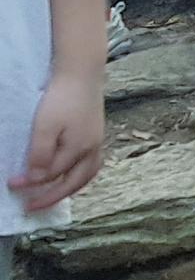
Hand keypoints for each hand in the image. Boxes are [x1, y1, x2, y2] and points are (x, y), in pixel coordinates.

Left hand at [11, 73, 104, 214]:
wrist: (81, 73)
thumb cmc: (62, 98)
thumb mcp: (44, 126)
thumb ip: (40, 154)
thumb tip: (35, 179)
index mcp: (80, 148)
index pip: (52, 175)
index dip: (31, 183)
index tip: (11, 185)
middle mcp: (93, 149)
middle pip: (74, 182)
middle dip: (52, 197)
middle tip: (31, 207)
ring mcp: (98, 142)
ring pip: (86, 175)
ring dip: (69, 189)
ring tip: (52, 196)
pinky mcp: (97, 134)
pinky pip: (91, 164)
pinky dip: (79, 175)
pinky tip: (69, 173)